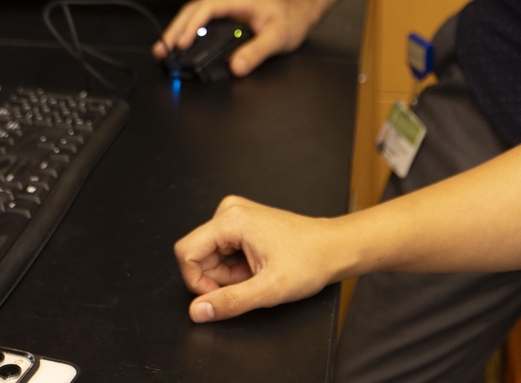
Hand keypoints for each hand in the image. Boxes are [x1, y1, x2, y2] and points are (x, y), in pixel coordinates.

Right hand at [151, 0, 319, 75]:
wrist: (299, 8)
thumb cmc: (290, 17)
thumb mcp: (278, 37)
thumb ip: (257, 52)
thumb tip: (236, 67)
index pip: (207, 8)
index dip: (192, 26)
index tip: (182, 43)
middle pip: (192, 10)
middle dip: (175, 30)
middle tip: (162, 49)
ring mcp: (224, 6)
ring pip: (192, 14)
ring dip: (177, 30)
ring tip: (164, 49)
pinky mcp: (223, 15)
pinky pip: (199, 20)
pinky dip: (186, 31)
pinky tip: (180, 44)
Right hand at [174, 195, 343, 320]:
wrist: (333, 247)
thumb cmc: (308, 261)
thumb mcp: (268, 289)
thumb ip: (229, 301)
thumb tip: (197, 311)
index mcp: (231, 219)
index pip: (186, 252)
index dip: (197, 281)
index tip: (222, 294)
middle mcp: (229, 210)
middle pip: (199, 254)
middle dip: (218, 278)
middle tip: (249, 283)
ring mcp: (236, 214)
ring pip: (210, 254)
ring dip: (228, 274)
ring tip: (257, 274)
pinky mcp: (242, 222)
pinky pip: (223, 249)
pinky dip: (236, 266)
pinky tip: (258, 267)